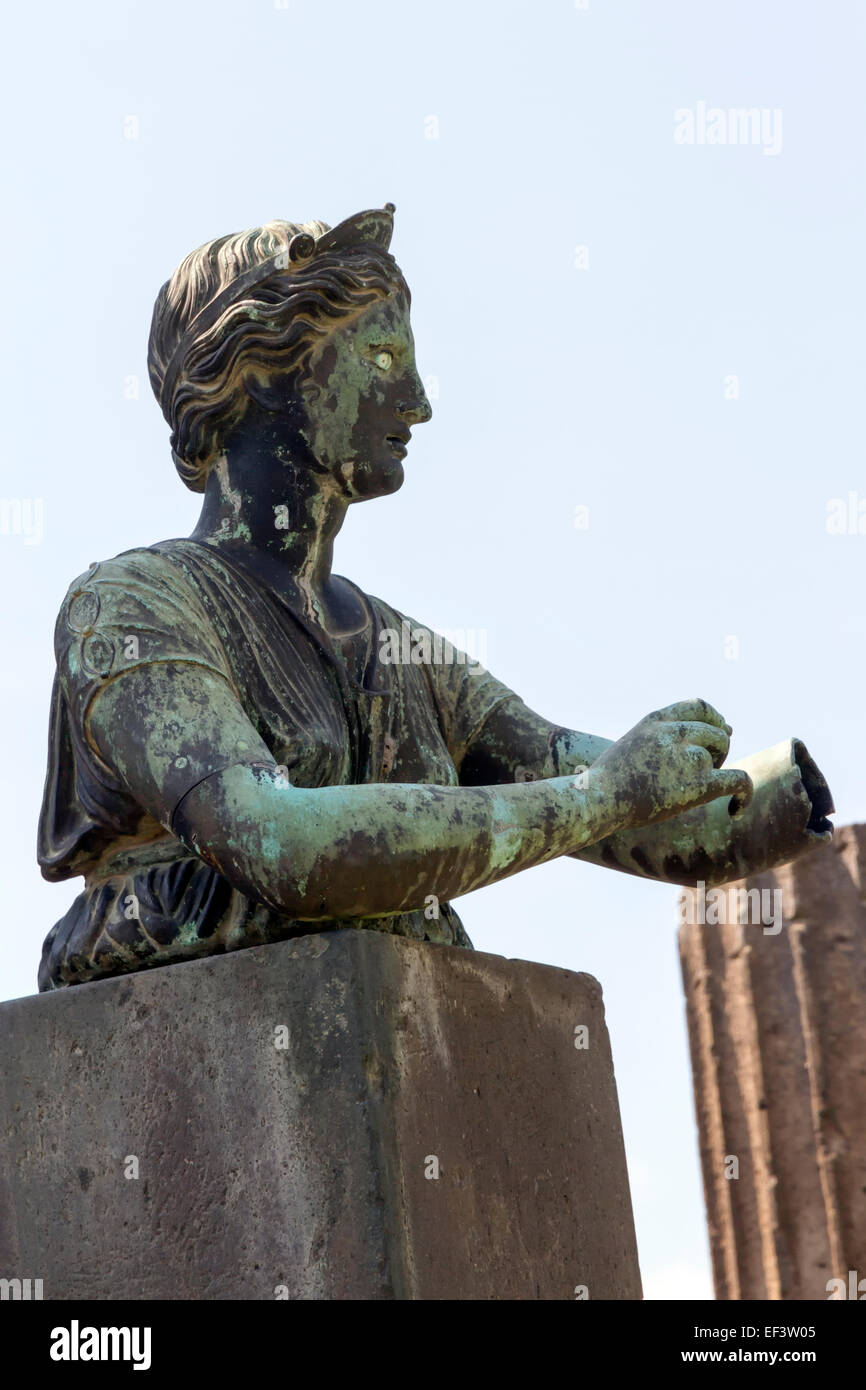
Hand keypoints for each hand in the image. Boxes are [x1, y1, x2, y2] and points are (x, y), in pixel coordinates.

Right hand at [591, 698, 752, 828]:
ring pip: (720, 757)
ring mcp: (685, 756)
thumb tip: (692, 742)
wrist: (594, 801)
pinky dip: (744, 795)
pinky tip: (737, 810)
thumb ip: (661, 739)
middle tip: (700, 774)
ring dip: (716, 773)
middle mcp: (672, 732)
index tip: (721, 732)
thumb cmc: (608, 781)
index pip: (699, 706)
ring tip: (692, 791)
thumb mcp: (631, 744)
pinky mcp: (695, 785)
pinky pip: (737, 780)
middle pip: (717, 732)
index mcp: (655, 720)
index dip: (715, 719)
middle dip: (717, 751)